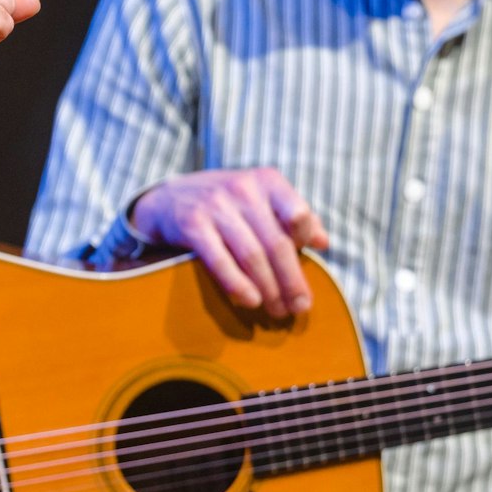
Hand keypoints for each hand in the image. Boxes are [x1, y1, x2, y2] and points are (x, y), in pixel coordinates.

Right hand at [130, 168, 329, 316]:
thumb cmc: (225, 203)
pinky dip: (237, 284)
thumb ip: (292, 216)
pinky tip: (250, 301)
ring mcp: (216, 206)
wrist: (168, 198)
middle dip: (292, 280)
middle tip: (300, 308)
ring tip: (277, 311)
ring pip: (252, 255)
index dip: (305, 240)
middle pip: (277, 242)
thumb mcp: (259, 198)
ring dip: (269, 288)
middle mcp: (243, 189)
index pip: (298, 213)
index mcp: (266, 181)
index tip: (309, 263)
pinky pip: (220, 260)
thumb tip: (323, 242)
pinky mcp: (192, 224)